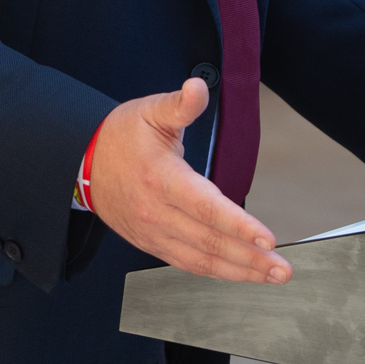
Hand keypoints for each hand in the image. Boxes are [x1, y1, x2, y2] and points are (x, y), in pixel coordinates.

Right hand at [89, 77, 290, 283]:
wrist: (82, 164)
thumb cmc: (120, 137)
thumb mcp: (149, 111)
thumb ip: (179, 105)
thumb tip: (197, 88)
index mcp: (161, 179)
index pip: (206, 208)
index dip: (239, 226)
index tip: (267, 239)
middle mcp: (156, 213)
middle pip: (209, 242)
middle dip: (250, 259)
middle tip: (282, 269)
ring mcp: (152, 233)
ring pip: (200, 260)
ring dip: (238, 272)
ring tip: (270, 276)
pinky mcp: (150, 243)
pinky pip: (186, 264)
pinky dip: (215, 272)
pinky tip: (238, 274)